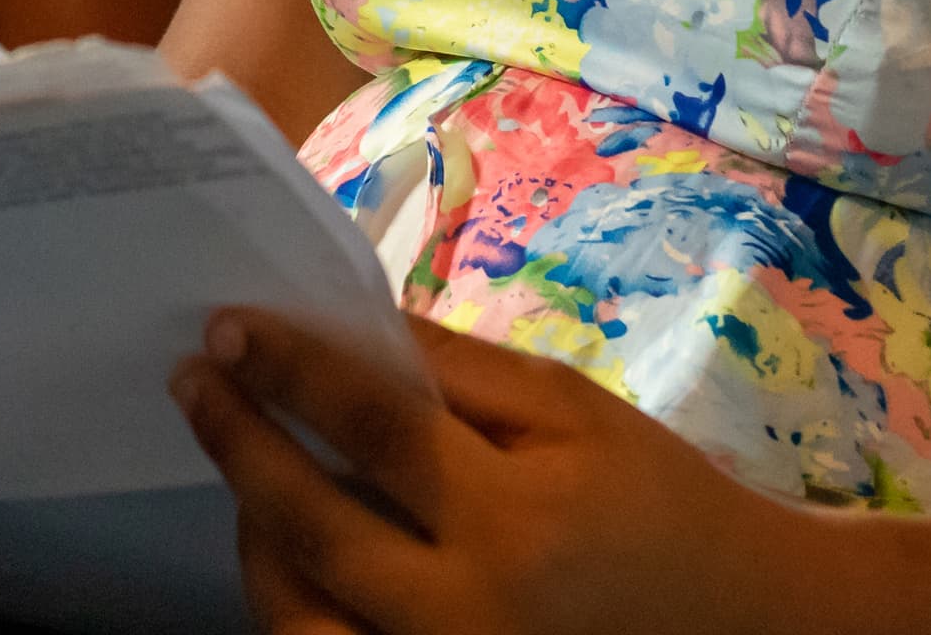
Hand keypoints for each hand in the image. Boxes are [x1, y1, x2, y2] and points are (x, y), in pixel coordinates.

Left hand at [171, 309, 794, 634]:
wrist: (735, 623)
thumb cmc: (654, 500)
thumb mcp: (570, 411)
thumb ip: (454, 372)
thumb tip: (338, 325)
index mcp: (511, 523)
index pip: (373, 429)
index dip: (291, 370)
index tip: (229, 326)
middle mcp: (462, 618)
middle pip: (310, 529)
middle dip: (239, 445)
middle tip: (196, 381)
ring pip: (296, 622)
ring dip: (255, 536)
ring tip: (246, 471)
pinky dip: (295, 602)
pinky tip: (292, 546)